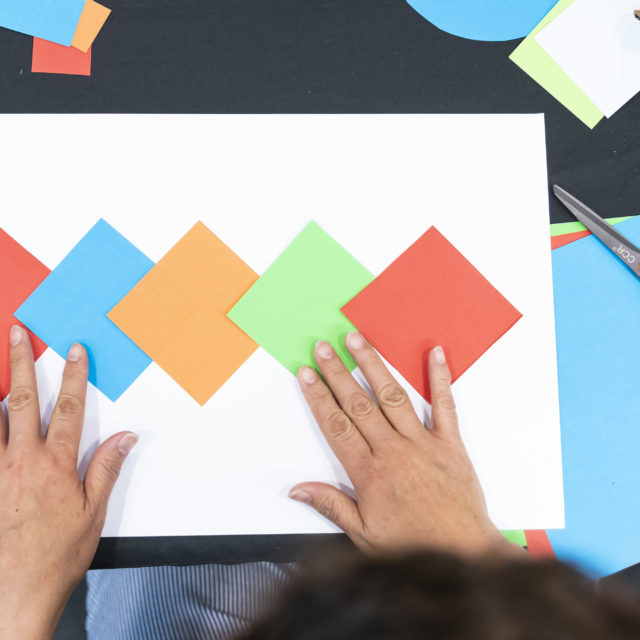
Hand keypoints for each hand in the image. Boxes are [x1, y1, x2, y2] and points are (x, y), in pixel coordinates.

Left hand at [0, 326, 137, 639]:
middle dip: (21, 363)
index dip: (73, 376)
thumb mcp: (93, 512)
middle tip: (17, 334)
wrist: (16, 592)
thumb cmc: (57, 553)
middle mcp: (20, 462)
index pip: (67, 408)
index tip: (74, 350)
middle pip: (20, 401)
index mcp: (55, 465)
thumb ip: (106, 468)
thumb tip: (125, 437)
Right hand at [290, 333, 521, 556]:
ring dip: (373, 365)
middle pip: (359, 404)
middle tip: (323, 347)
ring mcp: (423, 443)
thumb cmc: (413, 545)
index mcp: (370, 473)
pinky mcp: (450, 443)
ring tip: (357, 340)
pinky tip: (435, 353)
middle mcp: (394, 452)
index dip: (319, 397)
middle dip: (337, 372)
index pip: (337, 426)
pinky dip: (440, 377)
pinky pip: (445, 404)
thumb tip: (298, 489)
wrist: (463, 553)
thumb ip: (331, 505)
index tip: (307, 374)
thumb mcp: (364, 534)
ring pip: (392, 396)